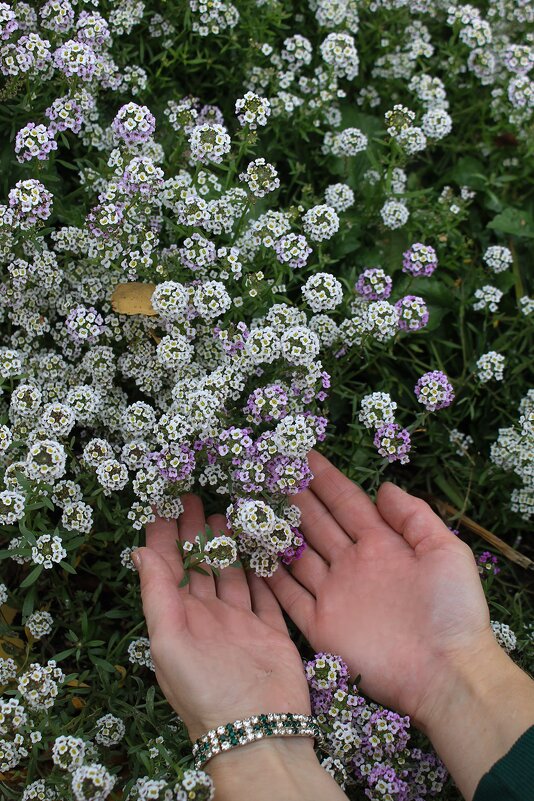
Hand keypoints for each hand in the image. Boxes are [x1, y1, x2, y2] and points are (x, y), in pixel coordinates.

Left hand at [133, 495, 310, 741]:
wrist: (259, 733)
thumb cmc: (206, 691)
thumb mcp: (169, 642)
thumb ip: (157, 596)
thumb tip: (138, 551)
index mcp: (180, 618)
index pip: (167, 567)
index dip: (164, 535)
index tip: (162, 501)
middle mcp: (208, 617)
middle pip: (200, 564)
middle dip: (195, 531)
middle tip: (195, 496)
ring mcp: (240, 624)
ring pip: (232, 574)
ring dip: (226, 545)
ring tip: (225, 513)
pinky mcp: (270, 631)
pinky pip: (265, 593)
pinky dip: (262, 570)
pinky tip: (260, 548)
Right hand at [266, 450, 494, 729]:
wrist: (446, 673)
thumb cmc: (451, 609)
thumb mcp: (445, 551)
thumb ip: (413, 516)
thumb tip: (383, 486)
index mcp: (382, 545)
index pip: (348, 504)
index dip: (327, 480)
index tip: (304, 456)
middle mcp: (353, 566)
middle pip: (319, 525)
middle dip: (296, 499)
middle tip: (271, 473)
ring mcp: (335, 595)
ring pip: (299, 556)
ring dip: (279, 533)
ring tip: (255, 508)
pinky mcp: (321, 627)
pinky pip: (290, 597)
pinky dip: (273, 578)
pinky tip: (256, 556)